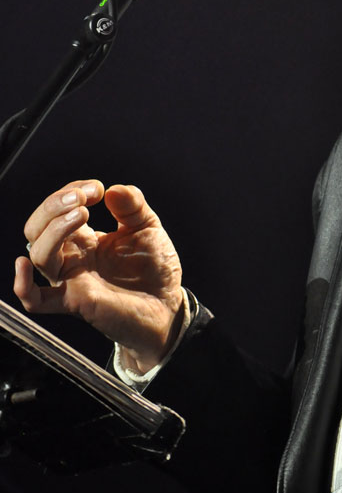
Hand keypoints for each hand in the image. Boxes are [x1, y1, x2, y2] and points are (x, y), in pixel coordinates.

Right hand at [16, 180, 183, 372]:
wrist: (168, 304)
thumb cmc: (154, 268)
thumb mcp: (147, 226)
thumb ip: (132, 206)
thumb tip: (113, 189)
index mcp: (84, 238)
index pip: (58, 210)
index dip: (70, 192)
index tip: (96, 188)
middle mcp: (72, 258)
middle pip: (38, 228)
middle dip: (53, 205)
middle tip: (83, 197)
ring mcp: (72, 279)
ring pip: (40, 254)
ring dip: (54, 228)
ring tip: (81, 213)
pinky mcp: (76, 301)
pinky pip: (37, 300)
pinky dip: (23, 285)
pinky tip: (25, 265)